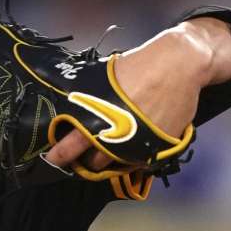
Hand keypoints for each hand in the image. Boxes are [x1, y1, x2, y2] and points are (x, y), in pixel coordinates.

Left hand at [43, 17, 230, 170]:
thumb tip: (63, 99)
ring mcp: (138, 143)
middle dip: (84, 162)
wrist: (179, 65)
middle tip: (80, 158)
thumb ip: (84, 95)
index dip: (59, 155)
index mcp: (98, 115)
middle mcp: (117, 134)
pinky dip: (130, 159)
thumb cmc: (138, 66)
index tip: (51, 160)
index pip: (70, 145)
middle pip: (92, 163)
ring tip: (103, 153)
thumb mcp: (102, 76)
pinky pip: (138, 162)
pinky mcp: (157, 147)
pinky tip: (126, 149)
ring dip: (107, 161)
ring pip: (115, 165)